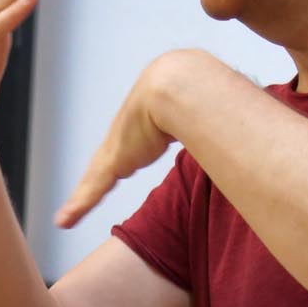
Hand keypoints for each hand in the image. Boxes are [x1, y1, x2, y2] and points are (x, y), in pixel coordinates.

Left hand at [55, 51, 207, 227]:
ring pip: (95, 179)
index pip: (130, 147)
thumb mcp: (204, 116)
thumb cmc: (196, 95)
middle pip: (106, 165)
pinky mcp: (113, 161)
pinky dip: (79, 204)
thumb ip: (216, 129)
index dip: (127, 156)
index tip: (125, 162)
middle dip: (97, 179)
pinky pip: (91, 189)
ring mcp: (117, 149)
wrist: (176, 86)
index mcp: (145, 128)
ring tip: (68, 215)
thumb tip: (243, 132)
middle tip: (80, 200)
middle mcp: (126, 138)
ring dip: (83, 197)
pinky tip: (64, 220)